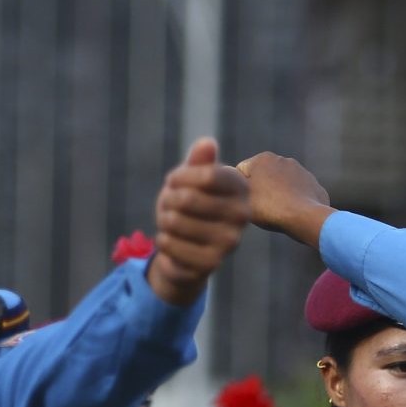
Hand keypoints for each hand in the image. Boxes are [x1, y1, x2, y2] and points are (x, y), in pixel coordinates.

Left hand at [146, 138, 252, 305]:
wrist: (190, 247)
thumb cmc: (191, 203)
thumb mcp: (192, 177)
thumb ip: (199, 160)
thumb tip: (207, 143)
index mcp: (240, 187)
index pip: (207, 175)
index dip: (180, 176)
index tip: (173, 180)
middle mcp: (242, 215)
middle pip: (187, 199)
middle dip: (168, 199)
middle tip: (169, 204)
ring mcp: (229, 241)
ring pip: (174, 221)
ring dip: (163, 220)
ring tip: (171, 222)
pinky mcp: (212, 263)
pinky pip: (169, 244)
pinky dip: (162, 240)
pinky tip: (173, 241)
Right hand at [235, 151, 335, 248]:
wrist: (305, 217)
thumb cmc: (269, 207)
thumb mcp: (241, 197)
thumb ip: (234, 185)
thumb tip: (233, 179)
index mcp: (262, 158)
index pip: (240, 171)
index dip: (238, 189)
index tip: (244, 202)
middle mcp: (282, 159)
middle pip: (262, 176)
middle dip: (259, 189)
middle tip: (259, 209)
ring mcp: (301, 171)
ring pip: (281, 184)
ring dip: (276, 195)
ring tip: (276, 212)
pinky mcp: (313, 184)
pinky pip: (297, 192)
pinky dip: (293, 201)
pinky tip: (292, 213)